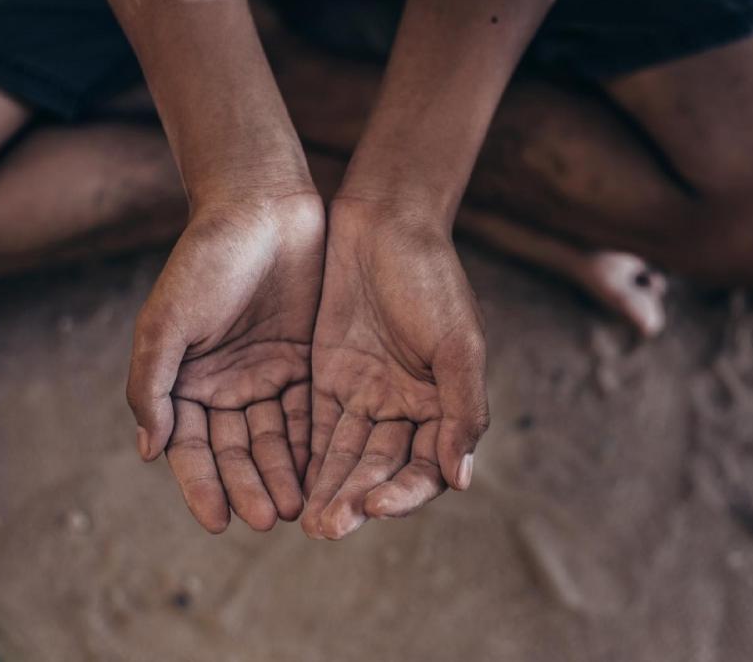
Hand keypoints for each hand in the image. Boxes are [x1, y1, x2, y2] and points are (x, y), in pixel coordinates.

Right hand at [127, 192, 323, 532]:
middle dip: (251, 486)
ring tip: (299, 507)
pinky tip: (324, 470)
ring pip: (276, 437)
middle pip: (238, 451)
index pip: (192, 448)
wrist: (262, 208)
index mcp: (185, 381)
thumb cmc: (205, 260)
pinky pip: (311, 410)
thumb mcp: (167, 322)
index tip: (219, 521)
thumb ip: (153, 385)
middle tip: (269, 520)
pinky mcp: (307, 361)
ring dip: (285, 473)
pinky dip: (314, 441)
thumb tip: (149, 452)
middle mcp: (227, 385)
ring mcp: (268, 375)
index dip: (204, 485)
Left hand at [301, 198, 489, 539]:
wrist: (385, 223)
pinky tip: (290, 485)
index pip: (426, 466)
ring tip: (306, 522)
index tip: (375, 507)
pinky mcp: (330, 378)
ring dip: (329, 489)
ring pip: (347, 455)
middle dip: (356, 500)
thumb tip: (461, 480)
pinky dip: (307, 458)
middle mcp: (407, 408)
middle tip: (325, 529)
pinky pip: (317, 428)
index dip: (404, 493)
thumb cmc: (432, 278)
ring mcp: (368, 394)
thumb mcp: (458, 342)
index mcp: (444, 404)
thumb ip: (462, 410)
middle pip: (381, 468)